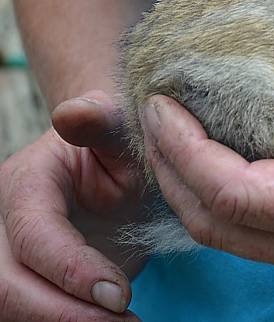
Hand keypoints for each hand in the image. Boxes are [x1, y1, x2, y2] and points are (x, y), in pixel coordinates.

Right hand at [0, 91, 143, 319]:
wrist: (114, 167)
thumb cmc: (120, 147)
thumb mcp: (121, 131)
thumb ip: (101, 122)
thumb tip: (73, 113)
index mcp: (25, 184)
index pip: (34, 236)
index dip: (73, 271)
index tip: (121, 295)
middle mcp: (3, 224)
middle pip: (6, 286)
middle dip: (62, 314)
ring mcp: (9, 255)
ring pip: (10, 307)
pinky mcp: (24, 280)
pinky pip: (30, 313)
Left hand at [142, 63, 273, 286]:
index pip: (237, 194)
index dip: (187, 150)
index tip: (164, 100)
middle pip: (222, 226)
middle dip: (174, 171)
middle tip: (158, 111)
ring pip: (238, 238)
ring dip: (198, 187)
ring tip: (184, 131)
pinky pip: (267, 235)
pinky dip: (231, 199)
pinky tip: (235, 157)